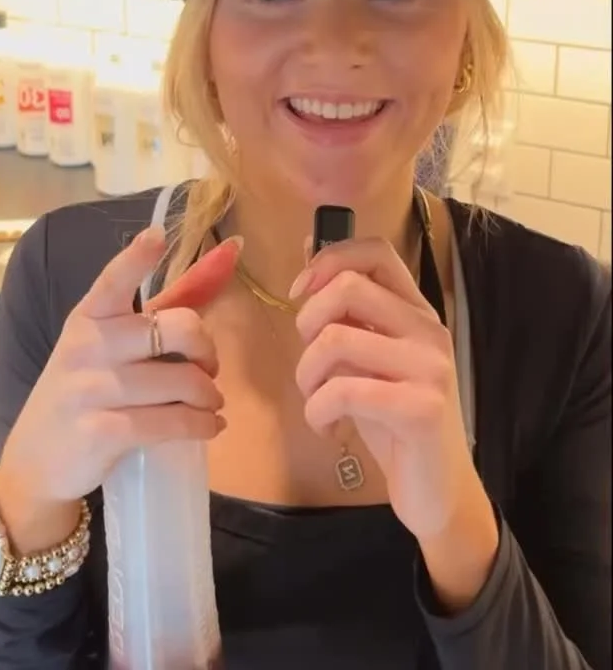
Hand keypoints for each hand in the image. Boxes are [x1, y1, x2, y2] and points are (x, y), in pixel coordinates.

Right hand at [0, 228, 241, 506]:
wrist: (38, 460)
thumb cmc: (86, 391)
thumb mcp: (107, 347)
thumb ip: (159, 311)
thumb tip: (223, 262)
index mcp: (90, 315)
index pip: (114, 279)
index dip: (137, 257)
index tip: (157, 236)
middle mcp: (89, 344)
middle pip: (177, 328)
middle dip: (207, 349)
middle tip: (207, 367)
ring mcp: (93, 388)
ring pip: (183, 381)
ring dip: (209, 396)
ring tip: (209, 403)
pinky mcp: (103, 431)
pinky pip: (172, 422)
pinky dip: (202, 425)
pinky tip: (210, 426)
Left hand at [292, 237, 491, 545]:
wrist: (438, 492)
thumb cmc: (396, 422)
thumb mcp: (367, 357)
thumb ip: (346, 309)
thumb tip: (309, 247)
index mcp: (416, 311)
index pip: (375, 251)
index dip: (328, 260)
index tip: (300, 294)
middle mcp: (428, 330)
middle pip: (347, 288)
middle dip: (307, 323)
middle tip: (312, 363)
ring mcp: (429, 368)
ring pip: (335, 340)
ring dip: (307, 376)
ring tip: (318, 401)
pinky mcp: (420, 409)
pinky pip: (341, 391)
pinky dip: (317, 412)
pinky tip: (329, 429)